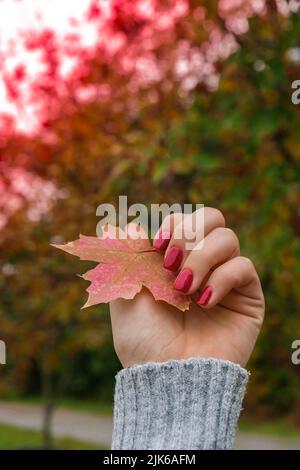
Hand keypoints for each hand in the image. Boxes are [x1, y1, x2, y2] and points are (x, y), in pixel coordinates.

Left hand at [110, 207, 264, 367]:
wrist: (167, 377)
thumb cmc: (143, 340)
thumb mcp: (124, 293)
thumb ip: (124, 257)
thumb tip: (117, 226)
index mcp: (175, 262)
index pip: (185, 220)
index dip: (174, 225)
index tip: (159, 247)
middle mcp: (201, 266)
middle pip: (212, 218)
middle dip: (189, 233)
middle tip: (171, 261)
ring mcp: (225, 280)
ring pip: (227, 238)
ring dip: (201, 258)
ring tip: (184, 288)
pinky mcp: (246, 297)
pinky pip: (243, 267)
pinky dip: (222, 278)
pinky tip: (204, 302)